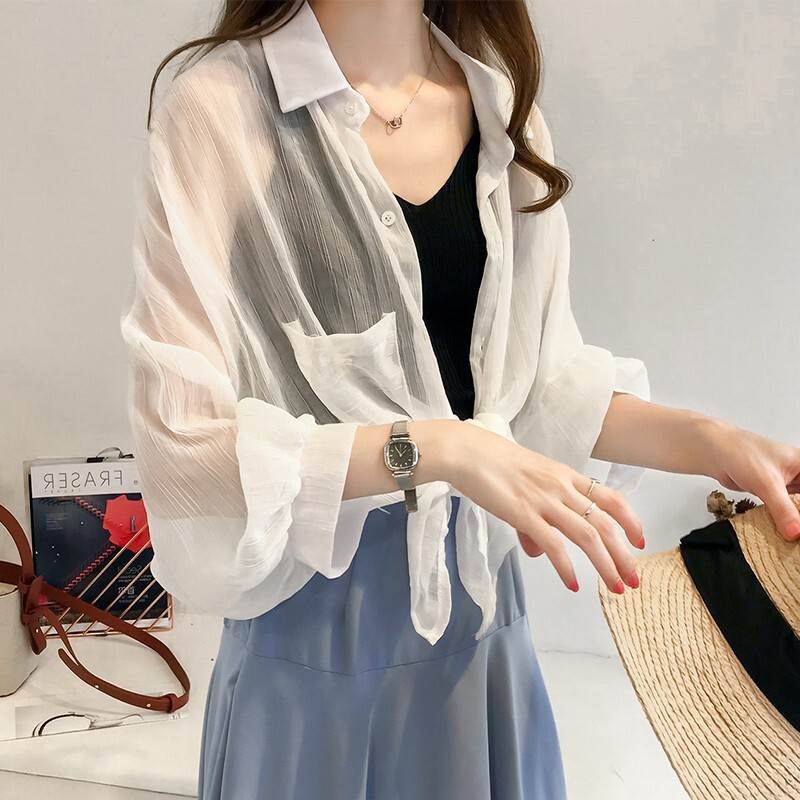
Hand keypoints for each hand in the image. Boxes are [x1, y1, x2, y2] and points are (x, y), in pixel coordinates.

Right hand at [447, 423, 644, 593]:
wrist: (467, 451)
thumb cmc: (491, 462)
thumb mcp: (524, 483)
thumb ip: (536, 517)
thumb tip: (539, 551)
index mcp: (565, 476)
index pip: (610, 497)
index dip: (630, 520)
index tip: (640, 541)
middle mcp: (561, 488)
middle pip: (606, 524)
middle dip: (624, 555)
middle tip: (633, 580)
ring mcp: (544, 501)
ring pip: (588, 536)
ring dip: (606, 565)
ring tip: (615, 588)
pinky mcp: (524, 514)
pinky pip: (554, 546)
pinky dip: (567, 568)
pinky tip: (574, 584)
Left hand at [702, 419, 799, 540]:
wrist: (714, 453)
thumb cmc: (741, 453)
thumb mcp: (766, 482)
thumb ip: (783, 509)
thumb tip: (796, 533)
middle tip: (798, 535)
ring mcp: (789, 485)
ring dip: (798, 521)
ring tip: (795, 541)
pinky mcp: (775, 494)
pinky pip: (788, 511)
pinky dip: (789, 522)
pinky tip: (789, 536)